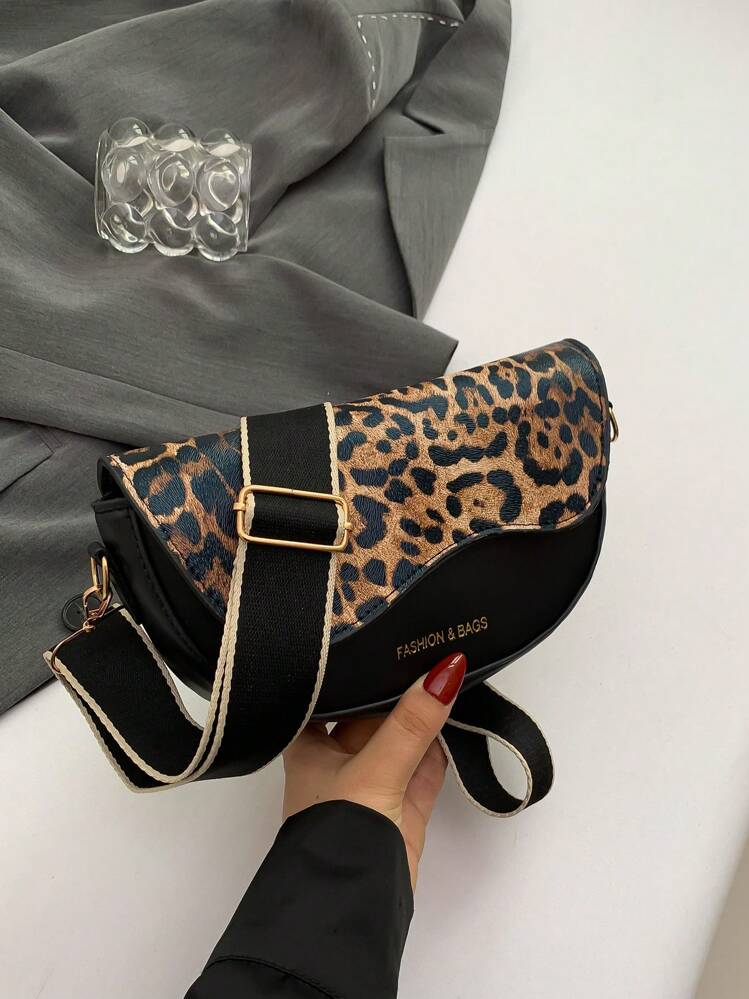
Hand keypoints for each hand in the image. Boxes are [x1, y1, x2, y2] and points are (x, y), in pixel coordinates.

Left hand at [282, 652, 466, 887]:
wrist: (351, 908)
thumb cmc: (338, 831)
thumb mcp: (374, 768)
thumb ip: (412, 722)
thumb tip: (446, 669)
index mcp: (309, 744)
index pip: (333, 691)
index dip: (356, 664)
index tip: (387, 629)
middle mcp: (337, 758)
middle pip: (372, 711)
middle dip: (399, 685)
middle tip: (430, 641)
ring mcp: (372, 781)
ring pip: (402, 736)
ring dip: (425, 713)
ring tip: (453, 665)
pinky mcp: (402, 805)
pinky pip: (425, 763)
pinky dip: (441, 743)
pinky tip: (459, 710)